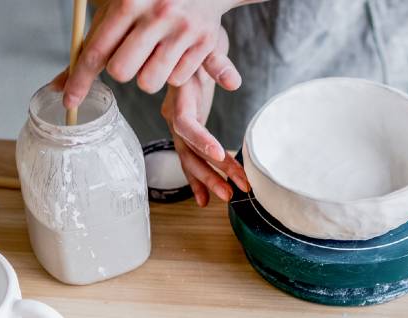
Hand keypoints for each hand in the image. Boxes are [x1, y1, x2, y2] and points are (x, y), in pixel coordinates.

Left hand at [61, 0, 244, 109]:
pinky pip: (177, 79)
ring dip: (147, 76)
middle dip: (121, 72)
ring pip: (150, 82)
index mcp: (129, 1)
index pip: (96, 51)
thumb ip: (92, 44)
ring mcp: (183, 29)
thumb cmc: (150, 1)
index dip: (80, 80)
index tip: (70, 101)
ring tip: (154, 56)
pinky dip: (173, 72)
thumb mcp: (118, 9)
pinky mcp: (205, 42)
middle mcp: (158, 13)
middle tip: (131, 58)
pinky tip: (177, 53)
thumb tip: (60, 86)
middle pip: (122, 72)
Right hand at [161, 28, 248, 206]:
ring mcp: (177, 126)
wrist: (186, 45)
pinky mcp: (185, 132)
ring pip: (189, 159)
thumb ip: (217, 65)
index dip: (200, 140)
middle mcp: (173, 115)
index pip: (185, 124)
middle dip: (210, 172)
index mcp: (178, 97)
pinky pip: (188, 159)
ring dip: (207, 180)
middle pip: (188, 150)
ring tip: (227, 197)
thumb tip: (234, 82)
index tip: (219, 154)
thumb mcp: (208, 50)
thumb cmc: (199, 47)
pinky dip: (197, 179)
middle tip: (232, 190)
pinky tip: (206, 198)